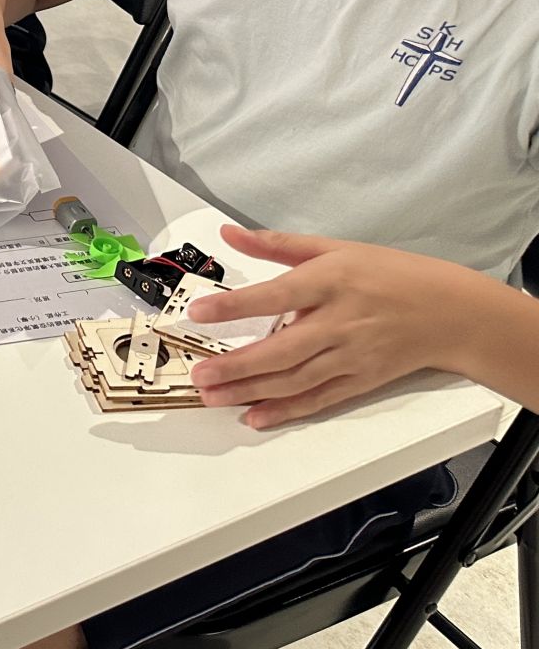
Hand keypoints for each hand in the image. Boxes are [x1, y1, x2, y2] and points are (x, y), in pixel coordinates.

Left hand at [187, 226, 488, 428]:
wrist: (451, 312)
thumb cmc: (390, 274)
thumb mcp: (335, 247)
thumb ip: (277, 244)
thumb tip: (228, 232)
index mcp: (331, 282)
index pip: (275, 295)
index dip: (235, 306)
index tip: (198, 312)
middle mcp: (340, 322)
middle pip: (282, 349)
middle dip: (236, 365)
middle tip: (198, 374)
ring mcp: (351, 356)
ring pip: (295, 380)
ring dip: (251, 391)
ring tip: (212, 396)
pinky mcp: (361, 380)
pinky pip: (319, 399)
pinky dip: (287, 411)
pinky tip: (256, 416)